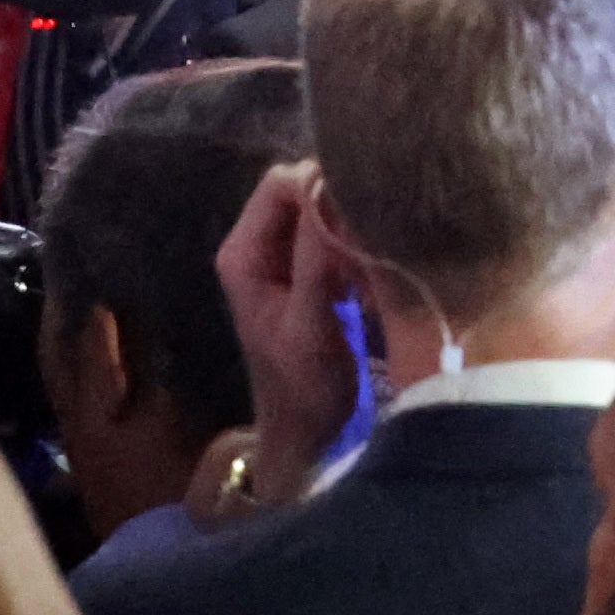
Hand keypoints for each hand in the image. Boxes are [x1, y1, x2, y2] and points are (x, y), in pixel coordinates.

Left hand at [212, 162, 359, 506]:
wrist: (305, 431)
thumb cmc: (303, 386)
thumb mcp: (312, 324)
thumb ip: (316, 259)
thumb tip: (327, 190)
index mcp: (243, 252)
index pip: (281, 183)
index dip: (324, 187)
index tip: (364, 219)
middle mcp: (258, 245)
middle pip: (306, 191)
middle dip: (345, 213)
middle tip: (370, 254)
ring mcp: (285, 257)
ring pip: (328, 213)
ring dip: (357, 236)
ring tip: (369, 281)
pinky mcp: (311, 270)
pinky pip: (340, 239)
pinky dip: (360, 254)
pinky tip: (371, 290)